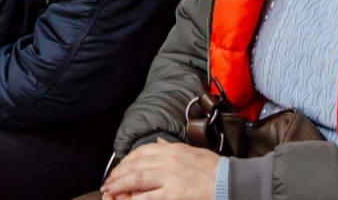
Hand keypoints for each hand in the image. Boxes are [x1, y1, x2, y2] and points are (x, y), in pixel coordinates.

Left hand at [101, 139, 218, 199]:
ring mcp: (170, 177)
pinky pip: (147, 197)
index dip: (127, 160)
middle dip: (118, 174)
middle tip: (108, 182)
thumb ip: (174, 147)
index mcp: (173, 150)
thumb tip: (160, 143)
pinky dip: (134, 199)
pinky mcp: (173, 194)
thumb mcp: (193, 151)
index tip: (119, 168)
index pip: (142, 151)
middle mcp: (168, 160)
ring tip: (110, 191)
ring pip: (136, 179)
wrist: (229, 181)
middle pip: (135, 164)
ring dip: (120, 185)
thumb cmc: (214, 169)